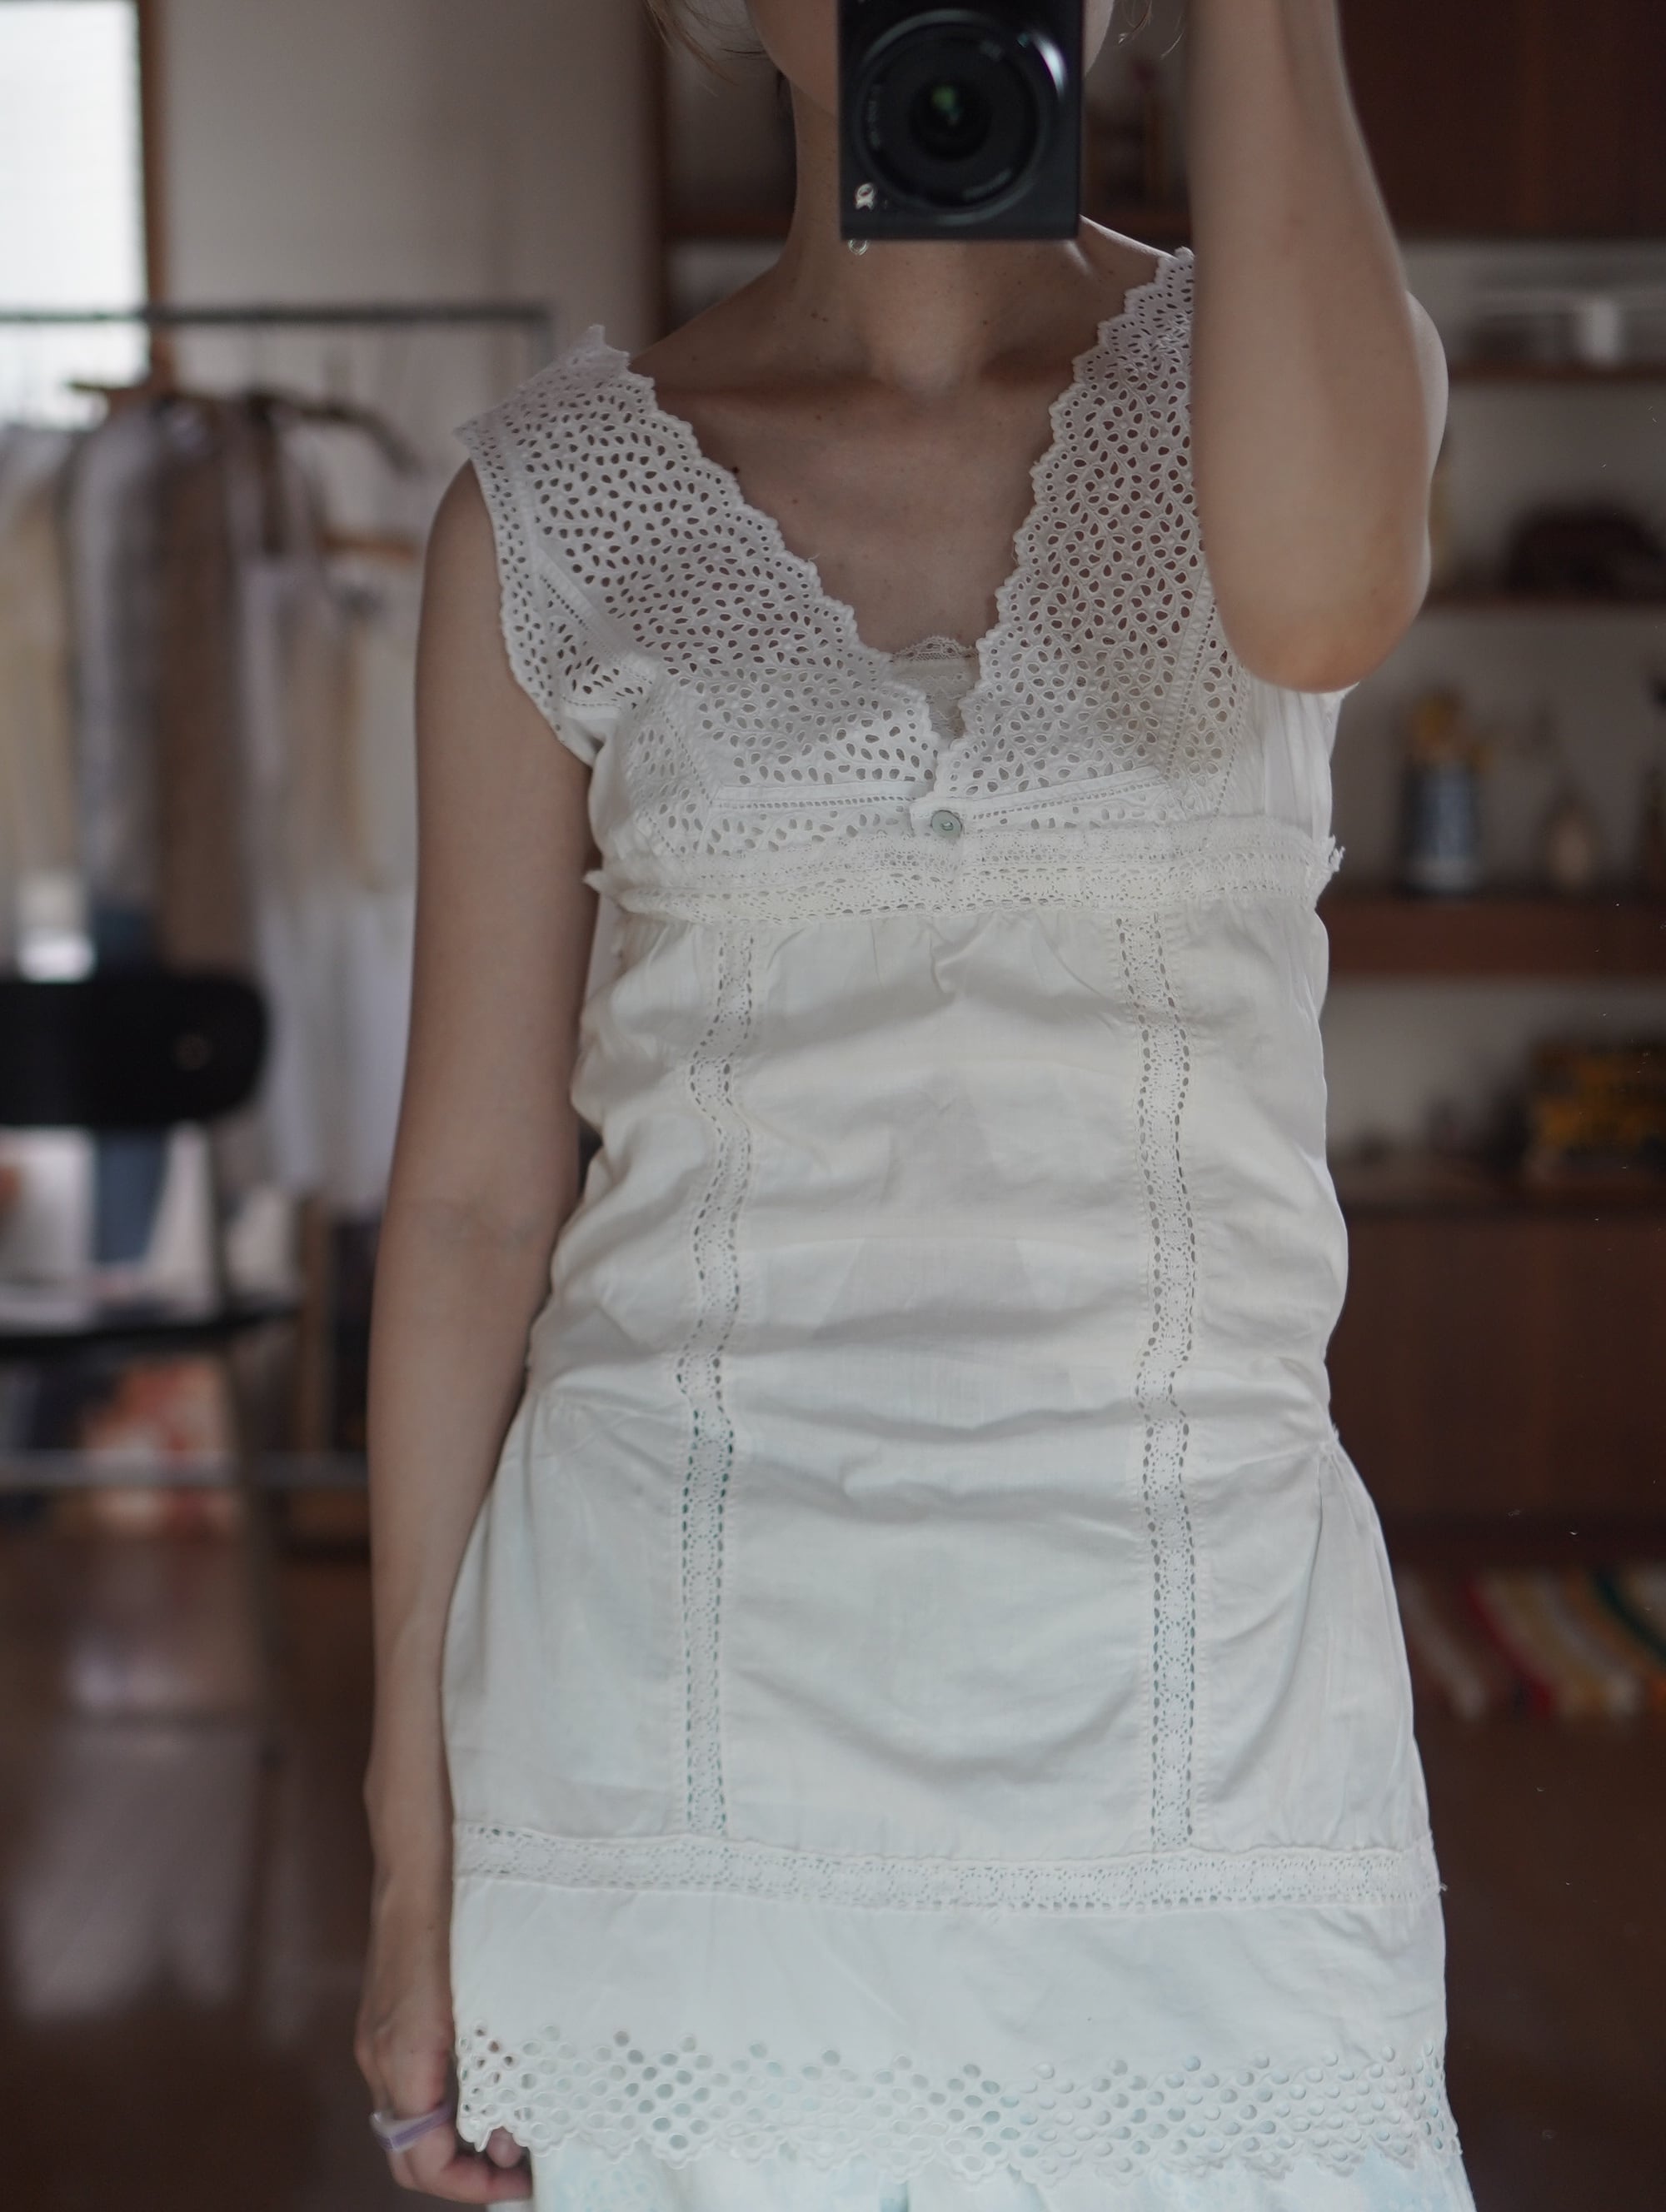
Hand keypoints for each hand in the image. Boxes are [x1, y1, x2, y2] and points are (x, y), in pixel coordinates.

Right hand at [355, 1882, 531, 2200]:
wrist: (420, 1862)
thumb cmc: (458, 1920)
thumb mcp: (493, 2002)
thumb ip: (501, 2071)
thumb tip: (506, 2139)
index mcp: (405, 2061)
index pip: (424, 2162)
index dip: (471, 2187)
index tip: (519, 2184)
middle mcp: (379, 2060)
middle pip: (408, 2154)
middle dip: (461, 2174)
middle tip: (516, 2170)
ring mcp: (376, 2040)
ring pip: (406, 2121)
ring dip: (452, 2140)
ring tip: (511, 2128)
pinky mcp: (384, 2021)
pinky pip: (405, 2087)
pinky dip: (442, 2105)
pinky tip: (485, 2085)